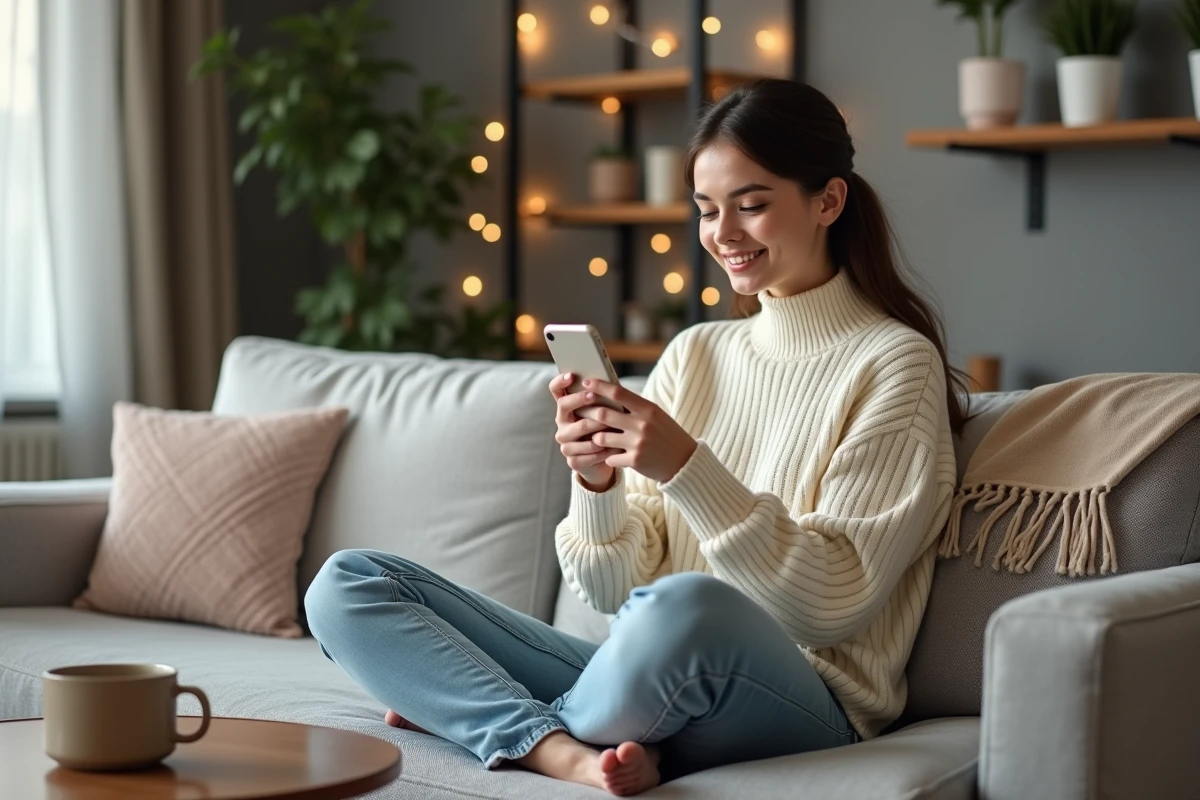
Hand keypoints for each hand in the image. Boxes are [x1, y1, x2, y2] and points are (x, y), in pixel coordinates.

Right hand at [549, 372, 620, 489]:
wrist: (605, 460)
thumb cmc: (607, 429)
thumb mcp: (605, 412)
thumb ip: (603, 399)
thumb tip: (611, 382)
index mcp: (567, 409)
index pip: (555, 390)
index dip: (560, 381)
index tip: (571, 375)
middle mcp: (562, 424)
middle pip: (564, 406)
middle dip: (580, 399)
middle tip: (594, 395)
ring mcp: (565, 443)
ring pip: (580, 428)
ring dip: (598, 425)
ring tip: (614, 425)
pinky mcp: (572, 461)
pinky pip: (589, 452)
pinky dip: (604, 449)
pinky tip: (616, 448)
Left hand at [572, 377, 696, 484]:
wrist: (684, 462)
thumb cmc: (667, 435)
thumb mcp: (656, 415)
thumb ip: (635, 406)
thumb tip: (610, 393)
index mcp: (648, 409)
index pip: (618, 393)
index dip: (599, 386)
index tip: (586, 383)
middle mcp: (642, 424)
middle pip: (603, 414)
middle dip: (587, 413)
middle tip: (580, 412)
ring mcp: (638, 443)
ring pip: (601, 438)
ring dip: (596, 438)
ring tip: (598, 438)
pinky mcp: (635, 461)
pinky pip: (609, 458)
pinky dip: (608, 457)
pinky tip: (613, 456)